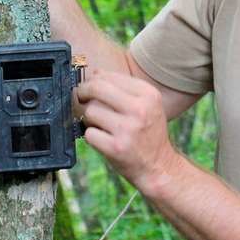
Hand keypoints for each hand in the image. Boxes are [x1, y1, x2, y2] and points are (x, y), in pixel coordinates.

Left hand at [77, 70, 180, 193]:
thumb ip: (124, 88)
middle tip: (81, 96)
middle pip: (98, 88)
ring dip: (89, 118)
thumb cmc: (149, 133)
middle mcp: (140, 109)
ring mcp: (128, 129)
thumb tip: (96, 73)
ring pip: (90, 111)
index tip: (90, 85)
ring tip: (101, 125)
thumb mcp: (148, 106)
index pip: (111, 76)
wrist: (159, 167)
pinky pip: (89, 134)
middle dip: (83, 90)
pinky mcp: (116, 147)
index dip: (95, 79)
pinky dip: (92, 136)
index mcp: (149, 95)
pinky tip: (103, 139)